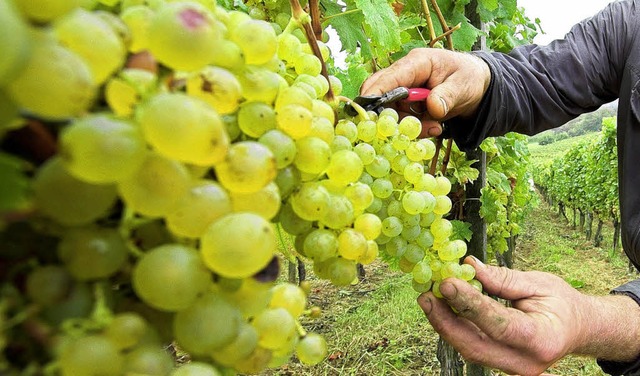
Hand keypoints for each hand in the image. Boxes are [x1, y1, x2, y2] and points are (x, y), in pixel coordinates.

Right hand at [360, 48, 490, 136]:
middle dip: (391, 116)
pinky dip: (413, 128)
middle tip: (409, 128)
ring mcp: (403, 91)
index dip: (376, 93)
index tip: (368, 111)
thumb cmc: (468, 77)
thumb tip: (433, 107)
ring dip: (408, 125)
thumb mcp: (463, 85)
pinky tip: (434, 127)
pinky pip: (400, 119)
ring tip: (435, 127)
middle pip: (379, 94)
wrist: (475, 85)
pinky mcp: (406, 104)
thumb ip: (447, 95)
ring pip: (390, 112)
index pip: (389, 77)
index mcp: (416, 63)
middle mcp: (404, 75)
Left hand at [418, 257, 639, 375]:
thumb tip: (467, 266)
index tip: (447, 283)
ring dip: (445, 324)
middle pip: (475, 345)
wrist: (575, 328)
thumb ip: (502, 279)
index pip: (499, 324)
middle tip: (426, 295)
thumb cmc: (560, 303)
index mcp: (542, 339)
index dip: (470, 304)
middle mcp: (526, 362)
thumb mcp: (538, 283)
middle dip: (446, 321)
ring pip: (469, 348)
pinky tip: (441, 308)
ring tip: (428, 298)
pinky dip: (454, 327)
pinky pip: (471, 346)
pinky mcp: (499, 364)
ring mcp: (512, 368)